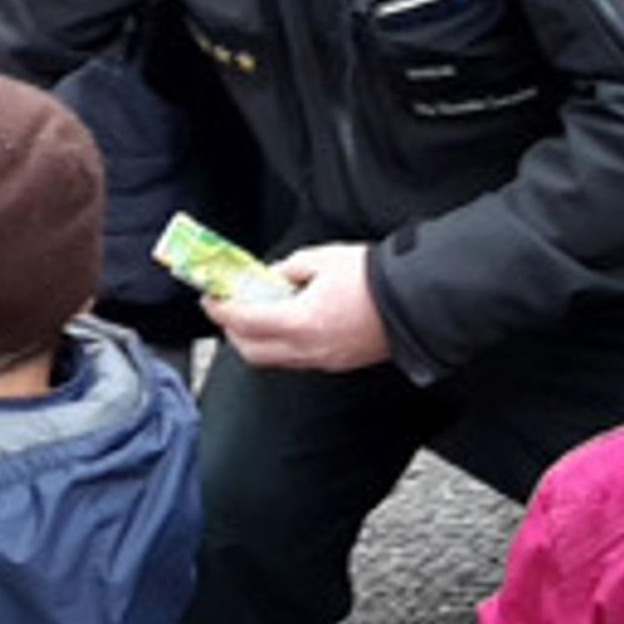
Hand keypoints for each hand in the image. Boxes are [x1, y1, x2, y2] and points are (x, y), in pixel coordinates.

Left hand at [207, 242, 392, 374]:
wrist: (413, 301)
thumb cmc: (371, 278)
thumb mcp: (320, 259)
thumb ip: (287, 270)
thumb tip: (270, 277)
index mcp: (299, 322)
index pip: (243, 322)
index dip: (221, 311)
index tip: (210, 300)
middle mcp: (307, 349)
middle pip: (251, 351)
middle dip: (233, 331)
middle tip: (229, 309)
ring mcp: (323, 361)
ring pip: (273, 360)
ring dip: (256, 341)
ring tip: (258, 315)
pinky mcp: (338, 364)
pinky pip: (297, 360)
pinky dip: (282, 346)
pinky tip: (288, 325)